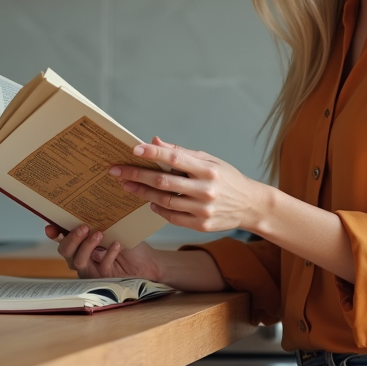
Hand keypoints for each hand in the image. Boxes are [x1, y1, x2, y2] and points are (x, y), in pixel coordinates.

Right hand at [44, 223, 163, 280]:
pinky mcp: (102, 278)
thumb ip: (99, 222)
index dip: (54, 233)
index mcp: (80, 242)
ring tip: (99, 234)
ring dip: (87, 246)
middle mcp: (81, 256)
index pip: (61, 237)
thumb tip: (90, 208)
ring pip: (78, 261)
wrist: (147, 260)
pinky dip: (108, 255)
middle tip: (84, 227)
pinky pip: (101, 267)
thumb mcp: (114, 227)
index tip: (51, 227)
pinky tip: (117, 245)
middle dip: (72, 238)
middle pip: (65, 250)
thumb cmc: (127, 241)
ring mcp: (90, 268)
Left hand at [110, 136, 266, 232]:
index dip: (153, 152)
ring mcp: (203, 209)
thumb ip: (182, 153)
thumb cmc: (227, 179)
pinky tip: (150, 201)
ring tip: (127, 186)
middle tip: (116, 171)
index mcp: (208, 169)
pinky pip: (171, 217)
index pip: (175, 158)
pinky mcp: (201, 225)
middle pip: (163, 181)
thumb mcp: (210, 160)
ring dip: (142, 193)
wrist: (250, 205)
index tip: (133, 148)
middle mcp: (206, 189)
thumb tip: (155, 141)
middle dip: (136, 175)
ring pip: (164, 201)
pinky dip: (158, 208)